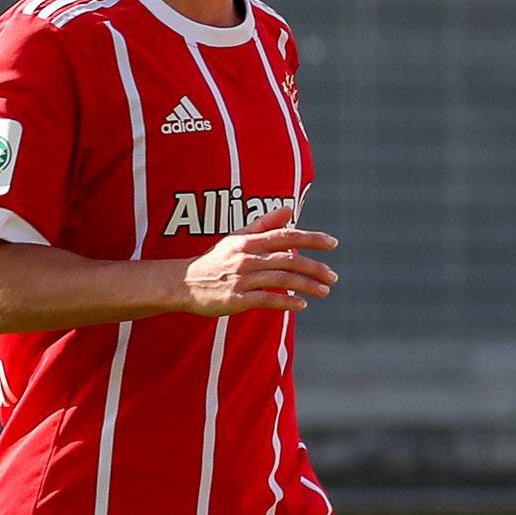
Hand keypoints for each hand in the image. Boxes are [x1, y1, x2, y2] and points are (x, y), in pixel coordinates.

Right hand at [180, 208, 337, 315]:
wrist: (182, 282)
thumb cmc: (214, 260)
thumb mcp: (237, 238)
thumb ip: (264, 224)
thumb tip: (290, 210)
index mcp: (249, 241)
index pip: (286, 236)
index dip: (311, 238)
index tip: (333, 243)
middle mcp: (247, 258)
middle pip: (289, 259)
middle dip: (314, 268)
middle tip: (333, 277)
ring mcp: (242, 278)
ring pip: (282, 280)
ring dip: (306, 286)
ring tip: (324, 291)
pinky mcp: (237, 299)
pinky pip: (267, 299)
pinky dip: (286, 302)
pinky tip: (302, 305)